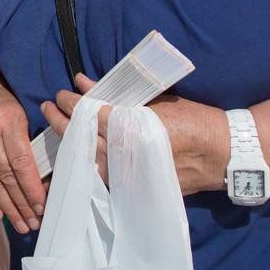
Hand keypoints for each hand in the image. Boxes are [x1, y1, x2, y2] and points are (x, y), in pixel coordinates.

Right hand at [0, 73, 45, 232]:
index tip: (42, 207)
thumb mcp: (22, 115)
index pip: (21, 162)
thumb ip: (28, 144)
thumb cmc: (4, 104)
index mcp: (8, 121)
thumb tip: (41, 183)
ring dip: (6, 206)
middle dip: (21, 203)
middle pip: (6, 175)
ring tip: (20, 224)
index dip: (31, 187)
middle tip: (33, 223)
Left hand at [43, 75, 228, 195]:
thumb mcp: (155, 99)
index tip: (61, 95)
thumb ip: (116, 92)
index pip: (90, 114)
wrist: (221, 154)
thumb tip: (83, 82)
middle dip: (61, 121)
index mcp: (132, 127)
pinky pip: (100, 176)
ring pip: (86, 159)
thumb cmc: (192, 120)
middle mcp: (126, 153)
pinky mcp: (133, 188)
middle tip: (48, 108)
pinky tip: (74, 152)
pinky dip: (84, 162)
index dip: (71, 104)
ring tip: (56, 128)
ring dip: (68, 142)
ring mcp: (128, 174)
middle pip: (82, 137)